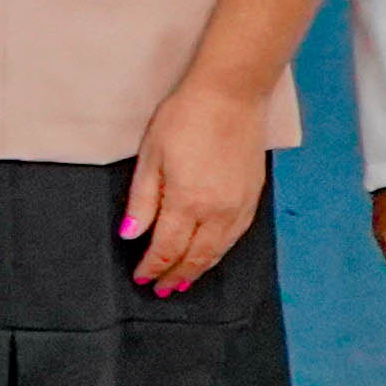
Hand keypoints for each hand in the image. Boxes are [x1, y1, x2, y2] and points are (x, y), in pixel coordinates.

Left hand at [121, 75, 273, 295]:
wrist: (231, 96)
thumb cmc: (186, 118)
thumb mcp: (151, 156)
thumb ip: (143, 200)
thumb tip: (131, 234)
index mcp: (188, 201)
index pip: (167, 248)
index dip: (153, 267)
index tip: (142, 278)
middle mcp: (218, 211)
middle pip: (195, 256)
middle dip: (176, 275)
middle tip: (162, 289)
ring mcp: (239, 206)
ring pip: (219, 251)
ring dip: (200, 269)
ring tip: (184, 281)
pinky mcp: (253, 197)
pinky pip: (236, 236)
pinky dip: (221, 252)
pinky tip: (211, 255)